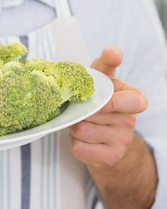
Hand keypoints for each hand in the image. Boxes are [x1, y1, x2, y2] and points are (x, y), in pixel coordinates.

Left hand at [69, 46, 147, 168]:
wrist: (105, 142)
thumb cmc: (99, 103)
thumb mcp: (101, 81)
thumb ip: (104, 65)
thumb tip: (113, 51)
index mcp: (132, 97)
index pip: (134, 99)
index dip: (119, 99)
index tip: (111, 89)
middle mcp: (131, 120)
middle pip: (94, 111)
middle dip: (81, 109)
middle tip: (82, 108)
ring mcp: (123, 141)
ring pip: (82, 129)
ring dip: (74, 126)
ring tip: (81, 123)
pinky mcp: (111, 158)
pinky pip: (79, 147)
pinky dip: (74, 142)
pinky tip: (82, 139)